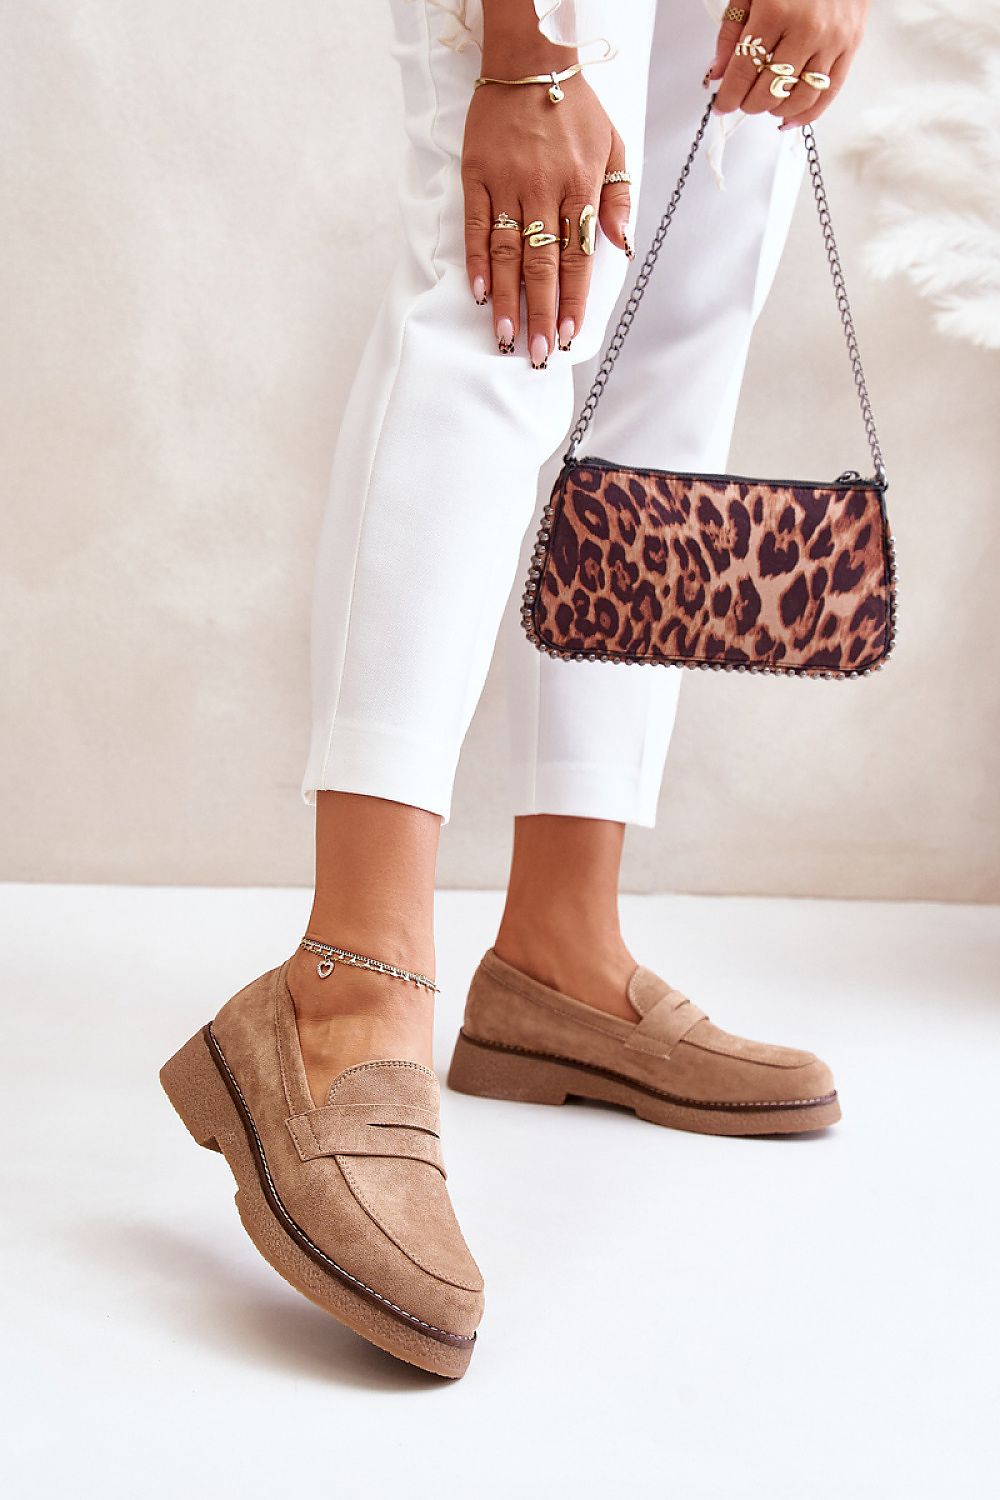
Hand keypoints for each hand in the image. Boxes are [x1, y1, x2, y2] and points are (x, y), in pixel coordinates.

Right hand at [462, 66, 629, 364]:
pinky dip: (477, 262)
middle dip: (540, 313)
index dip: (572, 299)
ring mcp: (507, 184)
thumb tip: (620, 243)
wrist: (530, 60)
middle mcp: (544, 190)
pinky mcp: (477, 175)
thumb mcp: (613, 143)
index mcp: (580, 186)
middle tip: (535, 352)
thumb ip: (618, 195)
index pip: (577, 257)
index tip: (567, 334)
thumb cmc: (574, 107)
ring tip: (505, 337)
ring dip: (507, 299)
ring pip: (508, 254)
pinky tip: (480, 294)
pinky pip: (476, 227)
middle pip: (542, 265)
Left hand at [709, 0, 869, 128]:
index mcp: (776, 11)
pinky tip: (789, 119)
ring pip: (799, 99)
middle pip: (770, 91)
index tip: (722, 104)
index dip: (729, 96)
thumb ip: (731, 30)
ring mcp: (831, 41)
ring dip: (776, 110)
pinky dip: (806, 115)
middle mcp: (806, 30)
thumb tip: (718, 73)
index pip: (744, 71)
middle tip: (743, 100)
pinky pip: (828, 94)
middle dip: (750, 103)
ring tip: (766, 104)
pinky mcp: (851, 46)